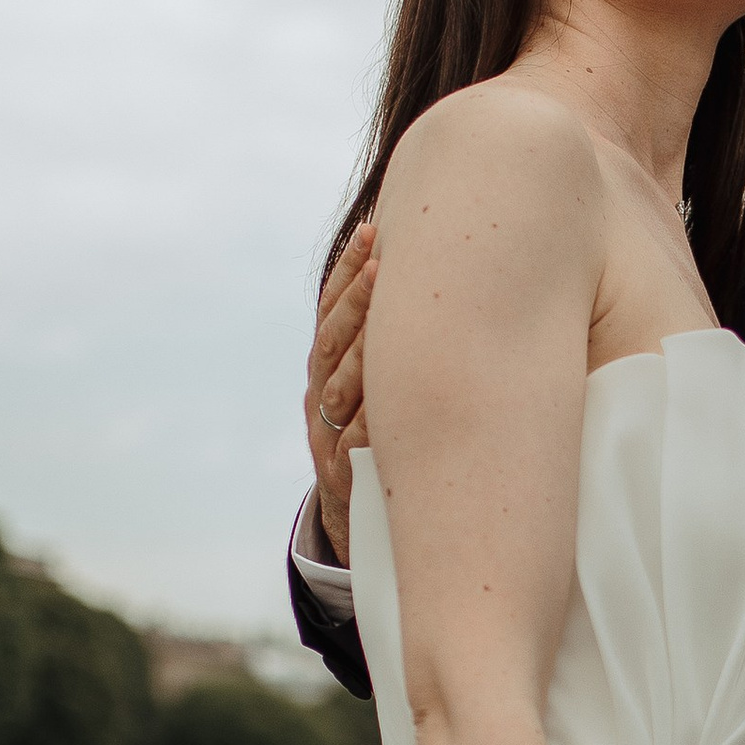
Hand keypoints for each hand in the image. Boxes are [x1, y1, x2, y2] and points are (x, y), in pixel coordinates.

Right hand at [306, 222, 376, 564]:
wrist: (364, 511)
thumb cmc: (387, 431)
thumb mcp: (383, 383)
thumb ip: (392, 335)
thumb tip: (423, 269)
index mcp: (328, 365)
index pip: (332, 308)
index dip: (348, 271)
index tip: (372, 233)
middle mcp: (321, 395)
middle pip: (334, 341)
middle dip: (357, 300)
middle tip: (380, 265)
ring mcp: (327, 434)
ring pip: (339, 389)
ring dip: (362, 354)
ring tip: (385, 322)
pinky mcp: (342, 474)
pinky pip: (356, 443)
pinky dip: (374, 423)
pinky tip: (393, 402)